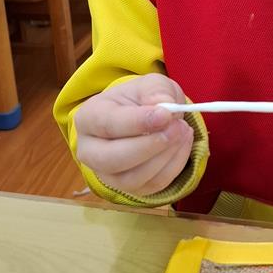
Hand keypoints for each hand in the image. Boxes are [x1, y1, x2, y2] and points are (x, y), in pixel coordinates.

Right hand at [74, 74, 193, 196]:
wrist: (145, 117)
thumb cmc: (141, 99)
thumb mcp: (149, 84)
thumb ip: (156, 90)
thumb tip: (165, 105)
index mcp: (89, 117)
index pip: (107, 124)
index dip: (137, 122)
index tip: (165, 114)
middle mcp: (90, 151)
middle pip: (112, 159)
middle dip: (149, 146)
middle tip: (177, 127)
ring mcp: (108, 174)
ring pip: (132, 178)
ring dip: (165, 157)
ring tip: (183, 131)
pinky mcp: (130, 188)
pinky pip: (152, 185)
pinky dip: (174, 166)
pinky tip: (182, 144)